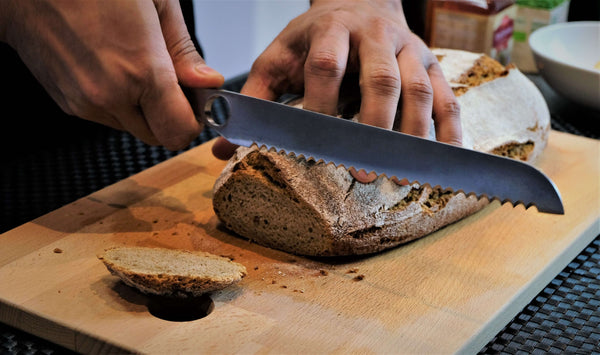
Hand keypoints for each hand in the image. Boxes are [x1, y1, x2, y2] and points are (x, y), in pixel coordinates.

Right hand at [0, 0, 223, 150]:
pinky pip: (108, 117)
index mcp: (140, 71)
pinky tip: (111, 67)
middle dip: (171, 115)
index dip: (194, 119)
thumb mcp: (155, 2)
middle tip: (169, 81)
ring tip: (133, 65)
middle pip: (160, 136)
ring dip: (143, 109)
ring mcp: (86, 103)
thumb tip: (208, 83)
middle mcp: (111, 96)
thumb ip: (184, 52)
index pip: (180, 131)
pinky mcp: (69, 104)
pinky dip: (119, 102)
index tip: (196, 100)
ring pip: (133, 128)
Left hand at [212, 0, 461, 182]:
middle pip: (381, 79)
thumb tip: (223, 144)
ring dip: (412, 135)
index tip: (313, 146)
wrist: (360, 1)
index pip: (327, 66)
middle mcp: (375, 36)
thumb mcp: (279, 56)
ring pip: (418, 90)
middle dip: (373, 127)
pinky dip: (449, 131)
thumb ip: (257, 97)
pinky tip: (442, 161)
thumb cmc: (315, 38)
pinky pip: (447, 97)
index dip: (321, 105)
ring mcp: (409, 48)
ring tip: (402, 175)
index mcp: (331, 30)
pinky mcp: (432, 64)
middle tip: (363, 172)